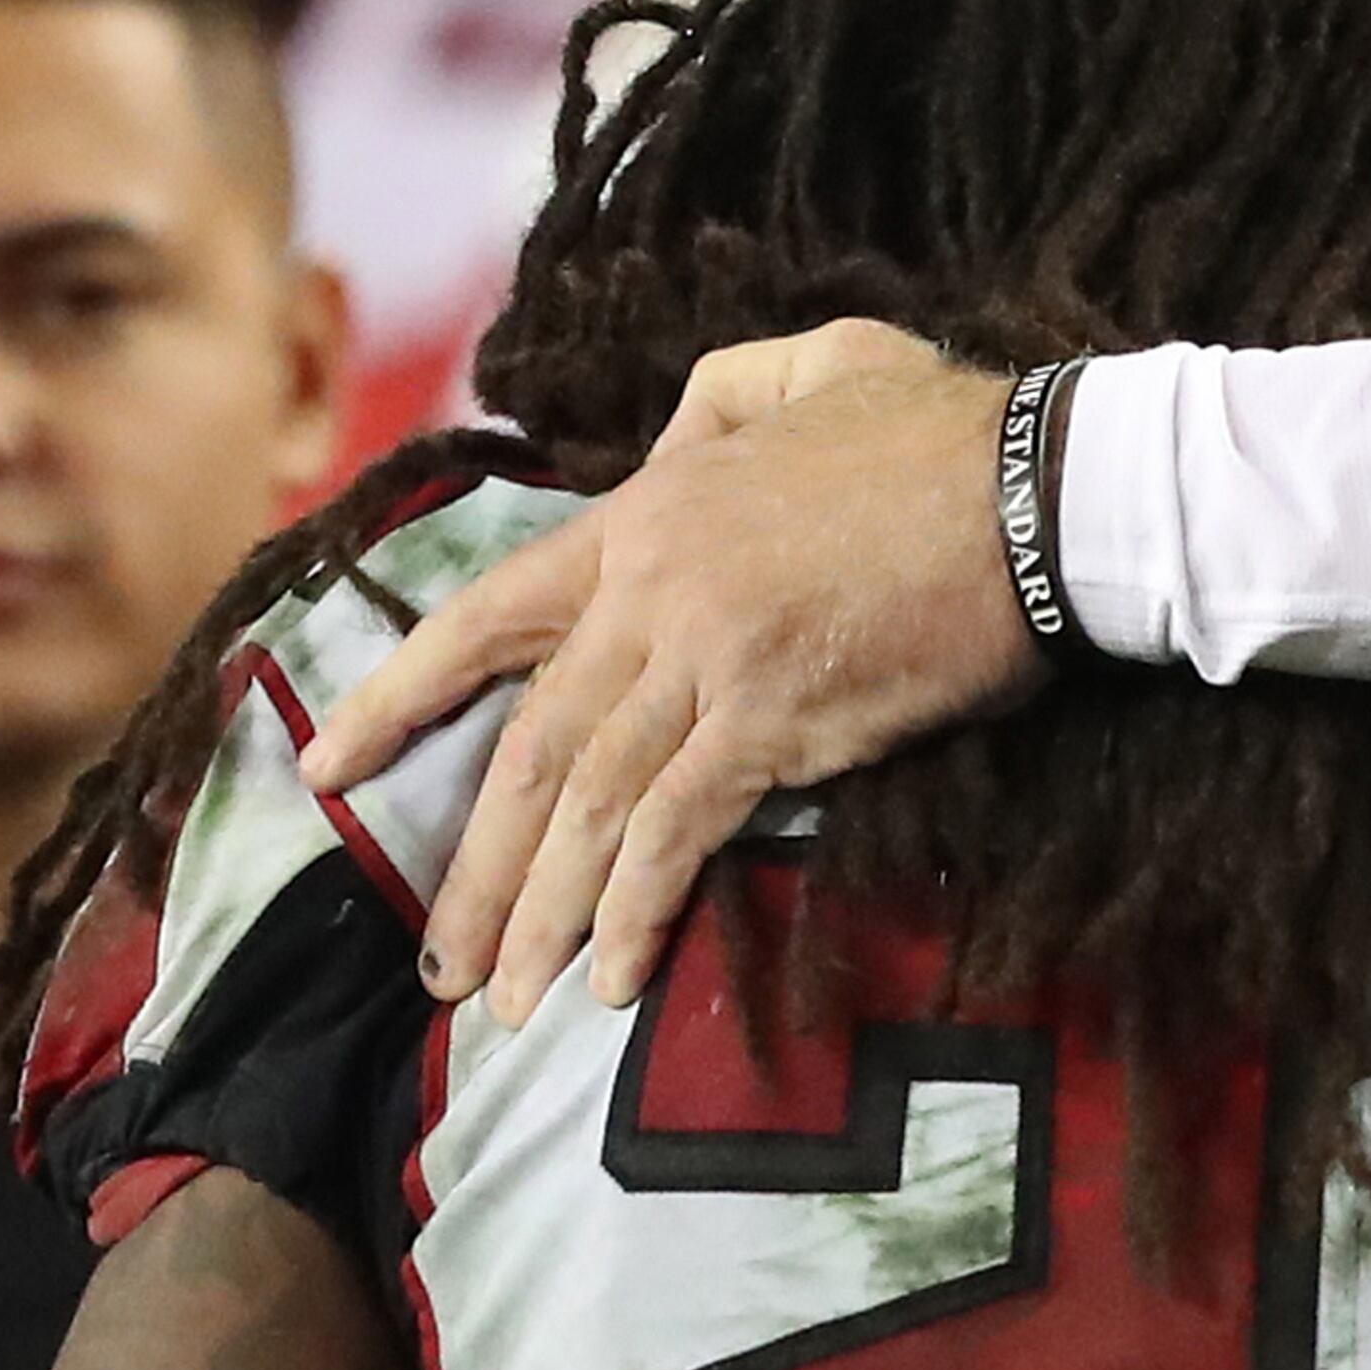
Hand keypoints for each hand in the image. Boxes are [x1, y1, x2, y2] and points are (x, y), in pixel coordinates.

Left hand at [295, 321, 1041, 1019]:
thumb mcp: (812, 364)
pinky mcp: (779, 722)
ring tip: (506, 1004)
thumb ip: (719, 401)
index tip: (330, 771)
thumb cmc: (946, 428)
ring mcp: (708, 661)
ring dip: (541, 917)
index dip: (400, 701)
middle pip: (528, 748)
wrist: (1040, 487)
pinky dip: (637, 911)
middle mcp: (652, 595)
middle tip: (440, 966)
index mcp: (645, 516)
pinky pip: (677, 832)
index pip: (488, 619)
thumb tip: (672, 451)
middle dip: (476, 871)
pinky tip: (614, 981)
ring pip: (587, 805)